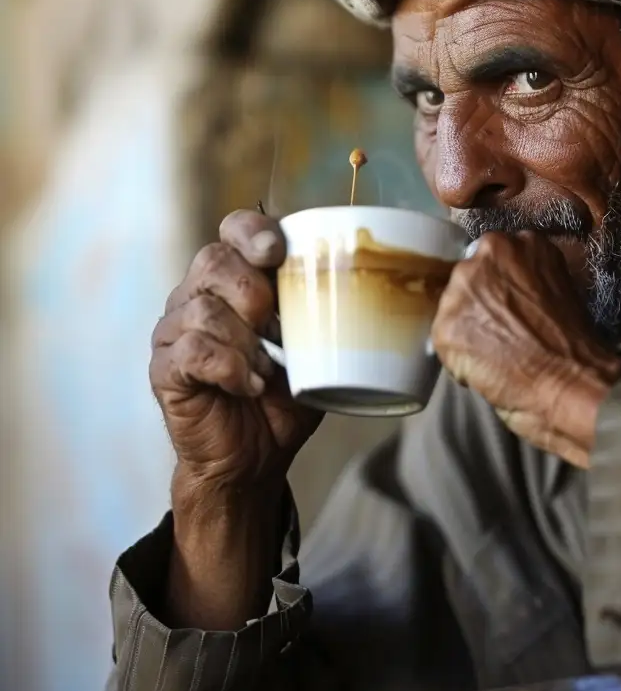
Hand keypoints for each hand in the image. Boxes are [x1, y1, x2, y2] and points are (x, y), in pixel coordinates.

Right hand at [150, 210, 322, 496]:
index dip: (253, 231)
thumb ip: (331, 317)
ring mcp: (175, 330)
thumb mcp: (318, 354)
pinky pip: (194, 350)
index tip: (278, 251)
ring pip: (206, 310)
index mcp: (233, 283)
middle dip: (255, 292)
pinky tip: (248, 386)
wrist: (254, 460)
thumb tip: (384, 291)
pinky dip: (229, 368)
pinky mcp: (165, 367)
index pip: (232, 230)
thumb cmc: (284, 401)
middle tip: (276, 330)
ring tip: (267, 372)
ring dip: (247, 343)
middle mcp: (197, 297)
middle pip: (215, 261)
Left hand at [430, 231, 620, 467]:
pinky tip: (487, 371)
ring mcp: (461, 290)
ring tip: (496, 355)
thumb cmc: (577, 345)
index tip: (510, 306)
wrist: (573, 384)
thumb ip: (527, 281)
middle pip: (467, 279)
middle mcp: (483, 257)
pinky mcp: (446, 326)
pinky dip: (461, 360)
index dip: (498, 287)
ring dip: (468, 331)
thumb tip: (508, 294)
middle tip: (503, 332)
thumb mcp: (559, 290)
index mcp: (517, 243)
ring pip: (453, 310)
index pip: (490, 259)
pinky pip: (445, 343)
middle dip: (480, 305)